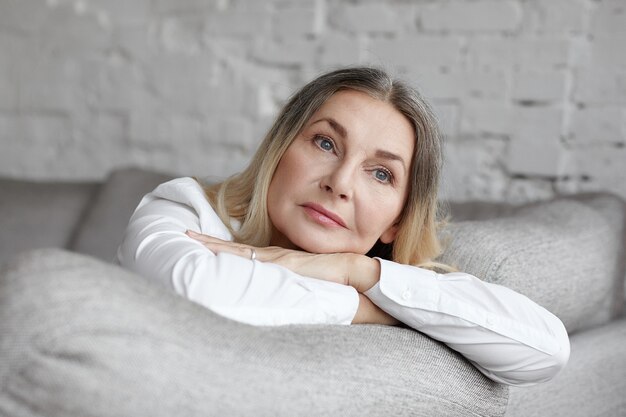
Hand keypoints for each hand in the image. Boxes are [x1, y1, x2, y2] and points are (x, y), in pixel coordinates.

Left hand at [185, 230, 379, 291]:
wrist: (358, 273)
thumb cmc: (337, 281)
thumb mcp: (309, 286)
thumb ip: (295, 290)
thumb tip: (282, 300)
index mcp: (279, 262)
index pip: (244, 254)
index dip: (223, 249)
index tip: (202, 244)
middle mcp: (275, 257)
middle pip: (236, 248)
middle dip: (210, 242)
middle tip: (186, 235)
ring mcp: (279, 259)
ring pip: (240, 250)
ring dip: (216, 246)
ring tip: (192, 239)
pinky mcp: (287, 265)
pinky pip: (256, 259)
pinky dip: (236, 255)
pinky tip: (219, 255)